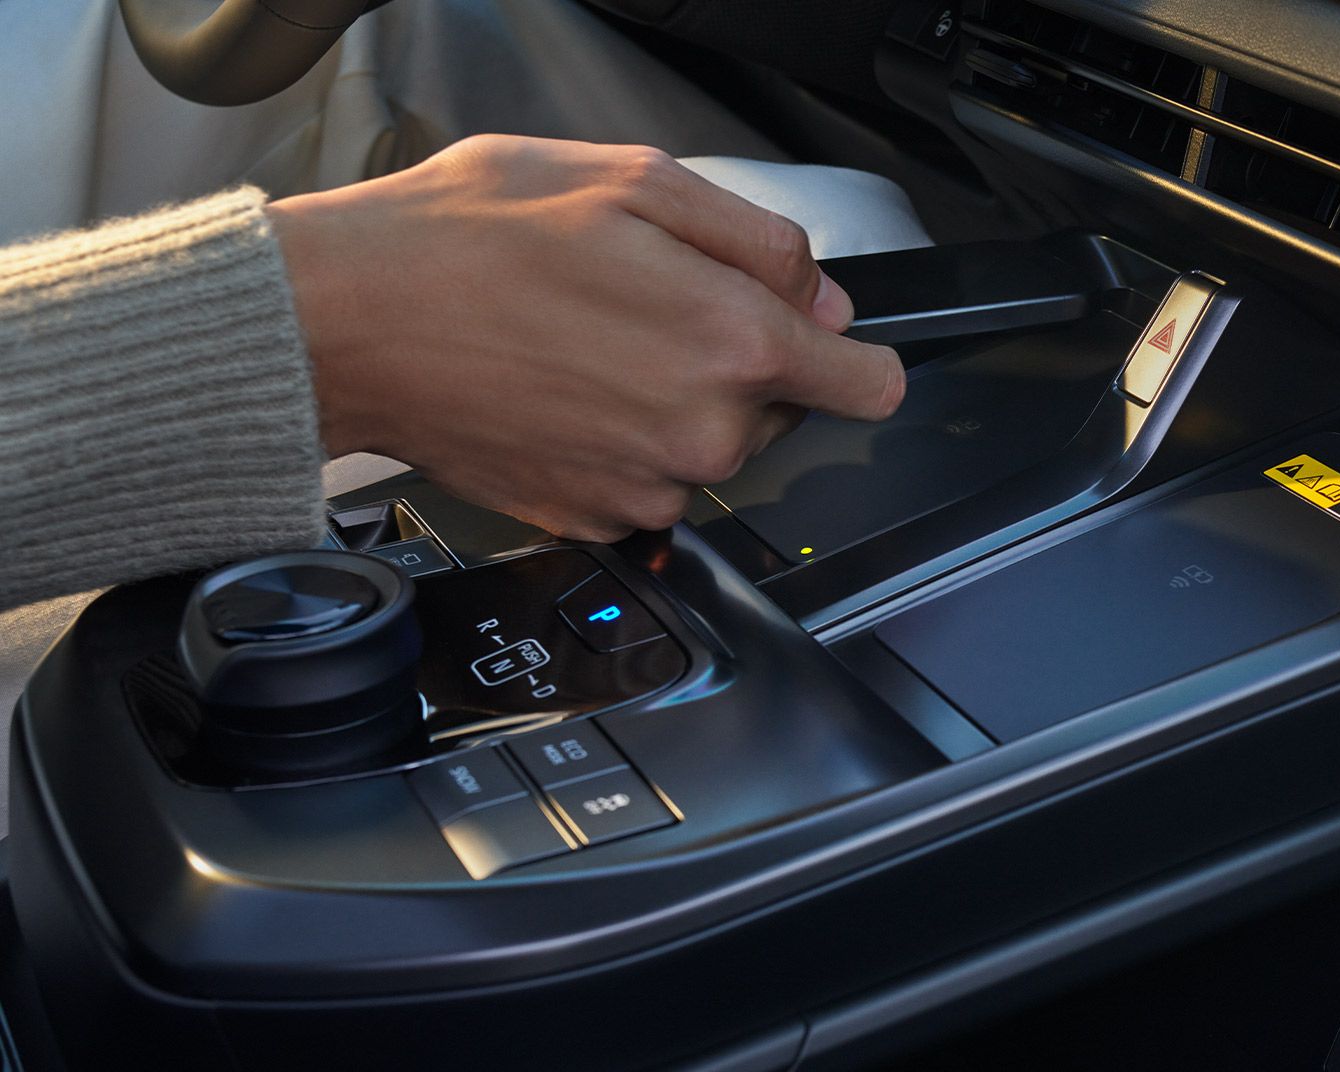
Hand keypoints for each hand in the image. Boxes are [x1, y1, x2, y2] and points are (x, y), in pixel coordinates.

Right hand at [267, 134, 904, 540]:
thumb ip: (757, 241)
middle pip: (779, 407)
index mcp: (732, 342)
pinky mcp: (593, 517)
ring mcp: (647, 487)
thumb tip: (824, 296)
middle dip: (737, 358)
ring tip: (587, 339)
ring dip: (674, 399)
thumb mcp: (633, 180)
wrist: (347, 324)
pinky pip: (647, 480)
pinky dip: (620, 441)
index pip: (868, 385)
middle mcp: (704, 432)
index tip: (835, 346)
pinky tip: (561, 388)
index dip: (854, 355)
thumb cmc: (467, 240)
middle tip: (645, 303)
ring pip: (709, 444)